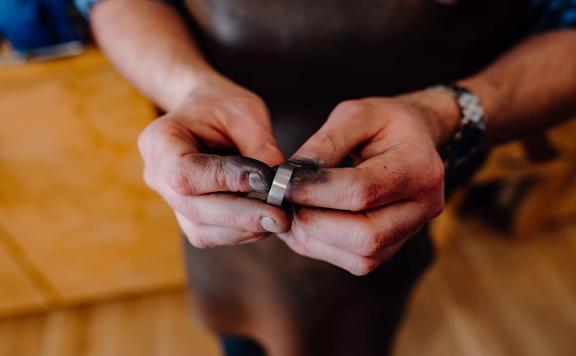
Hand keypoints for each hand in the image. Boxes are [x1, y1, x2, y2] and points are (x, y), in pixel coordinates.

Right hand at [138, 76, 290, 247]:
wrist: (203, 112)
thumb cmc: (221, 106)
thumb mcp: (245, 112)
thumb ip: (260, 146)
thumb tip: (278, 183)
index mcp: (160, 141)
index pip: (187, 172)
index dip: (225, 181)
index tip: (266, 180)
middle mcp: (156, 175)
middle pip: (194, 208)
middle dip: (241, 215)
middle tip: (281, 217)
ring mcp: (169, 200)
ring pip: (201, 229)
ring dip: (243, 229)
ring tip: (278, 218)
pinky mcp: (187, 216)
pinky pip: (210, 235)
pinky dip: (240, 232)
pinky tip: (265, 221)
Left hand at [279, 90, 459, 274]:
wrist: (415, 139)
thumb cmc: (384, 123)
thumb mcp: (356, 115)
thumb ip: (325, 143)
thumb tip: (290, 175)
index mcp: (419, 167)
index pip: (362, 191)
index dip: (316, 191)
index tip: (281, 183)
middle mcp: (423, 206)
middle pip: (366, 235)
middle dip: (314, 221)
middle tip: (283, 202)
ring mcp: (411, 232)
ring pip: (361, 257)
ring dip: (314, 239)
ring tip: (290, 212)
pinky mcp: (393, 246)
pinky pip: (357, 262)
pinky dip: (321, 247)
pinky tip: (303, 225)